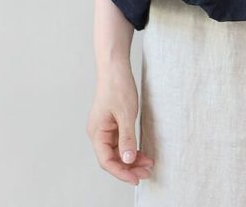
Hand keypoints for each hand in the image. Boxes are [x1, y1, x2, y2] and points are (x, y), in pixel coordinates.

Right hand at [86, 60, 153, 185]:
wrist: (115, 67)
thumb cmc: (117, 86)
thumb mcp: (126, 114)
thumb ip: (127, 138)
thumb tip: (128, 160)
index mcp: (97, 133)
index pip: (107, 161)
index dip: (121, 172)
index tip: (136, 178)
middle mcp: (98, 133)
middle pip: (112, 158)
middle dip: (129, 167)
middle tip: (147, 172)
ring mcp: (105, 128)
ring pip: (117, 151)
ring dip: (131, 159)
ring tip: (148, 164)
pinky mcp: (112, 123)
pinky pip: (120, 142)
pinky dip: (131, 148)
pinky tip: (141, 152)